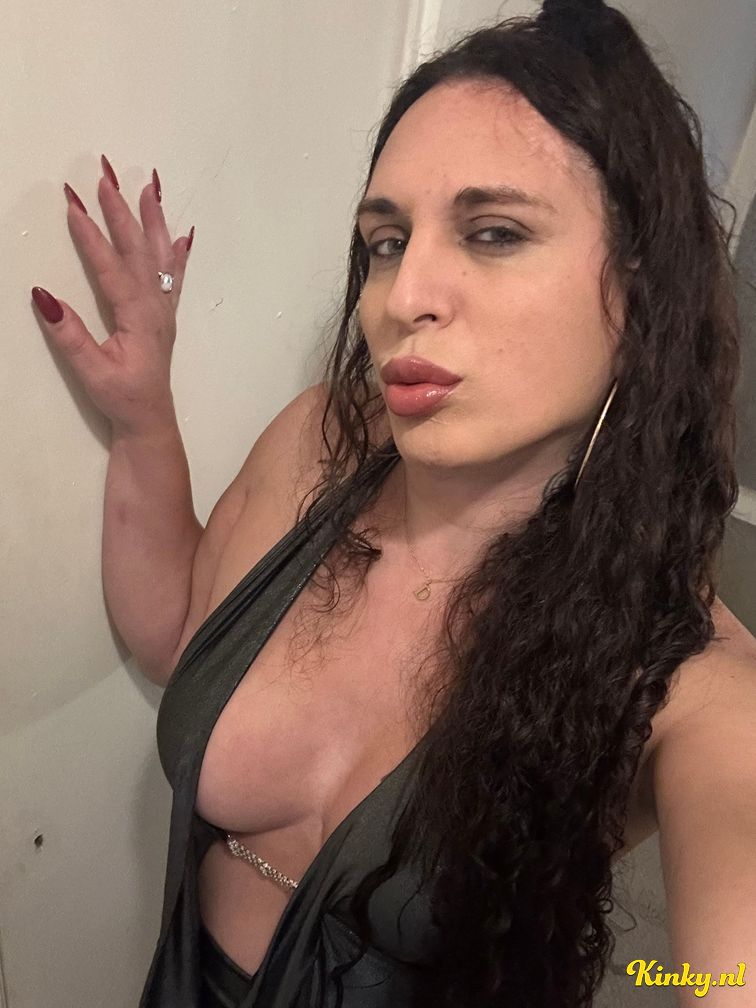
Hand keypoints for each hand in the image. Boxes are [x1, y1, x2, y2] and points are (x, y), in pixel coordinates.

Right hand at [31, 156, 193, 435]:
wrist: (151, 422)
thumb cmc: (123, 399)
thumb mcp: (92, 372)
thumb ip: (70, 335)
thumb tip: (43, 295)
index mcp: (138, 317)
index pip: (112, 267)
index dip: (92, 235)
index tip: (74, 202)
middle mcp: (156, 307)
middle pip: (139, 250)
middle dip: (121, 210)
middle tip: (106, 174)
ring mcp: (163, 310)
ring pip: (160, 256)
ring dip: (153, 220)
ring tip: (150, 187)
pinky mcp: (164, 317)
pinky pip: (175, 276)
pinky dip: (178, 252)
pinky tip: (182, 235)